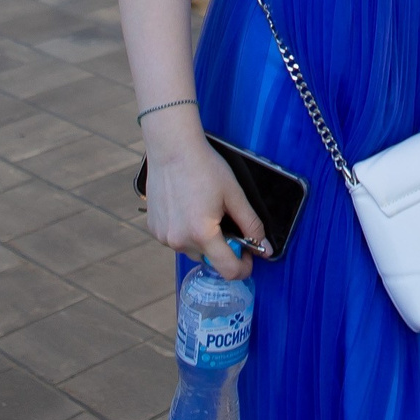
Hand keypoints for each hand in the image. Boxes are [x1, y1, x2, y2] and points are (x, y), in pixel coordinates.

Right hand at [142, 118, 267, 279]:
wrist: (172, 149)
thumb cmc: (204, 167)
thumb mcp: (235, 194)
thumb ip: (251, 225)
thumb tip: (265, 249)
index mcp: (202, 234)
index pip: (227, 270)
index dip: (243, 267)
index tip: (249, 256)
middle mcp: (179, 241)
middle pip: (209, 259)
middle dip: (222, 247)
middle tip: (225, 221)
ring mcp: (164, 237)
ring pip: (192, 250)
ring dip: (202, 240)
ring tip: (203, 210)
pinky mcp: (154, 229)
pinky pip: (176, 240)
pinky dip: (185, 231)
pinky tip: (187, 209)